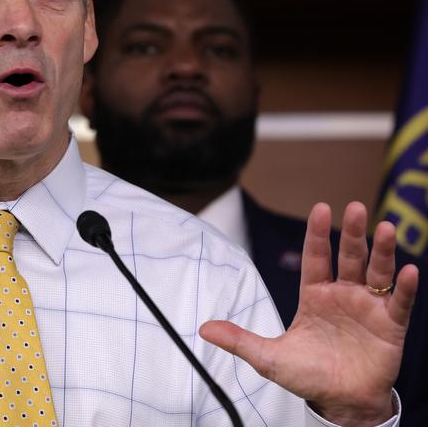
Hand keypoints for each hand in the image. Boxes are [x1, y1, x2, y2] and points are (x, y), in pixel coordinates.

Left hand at [200, 202, 417, 426]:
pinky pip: (399, 303)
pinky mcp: (391, 327)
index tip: (320, 208)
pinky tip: (406, 271)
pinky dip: (404, 287)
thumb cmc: (306, 375)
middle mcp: (343, 295)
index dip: (318, 234)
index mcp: (315, 296)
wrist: (339, 403)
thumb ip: (239, 340)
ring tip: (385, 228)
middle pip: (349, 257)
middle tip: (353, 207)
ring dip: (382, 251)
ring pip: (376, 273)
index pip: (316, 257)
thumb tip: (203, 329)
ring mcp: (368, 308)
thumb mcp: (268, 357)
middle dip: (351, 233)